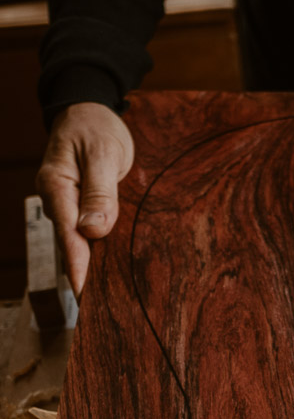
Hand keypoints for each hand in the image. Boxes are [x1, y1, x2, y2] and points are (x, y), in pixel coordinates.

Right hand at [35, 102, 134, 295]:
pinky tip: (111, 267)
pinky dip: (99, 248)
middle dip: (83, 273)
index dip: (77, 264)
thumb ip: (100, 192)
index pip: (67, 233)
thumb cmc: (96, 128)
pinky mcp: (84, 204)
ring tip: (107, 296)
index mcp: (57, 186)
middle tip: (99, 307)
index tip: (83, 291)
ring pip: (80, 240)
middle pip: (71, 243)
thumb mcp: (102, 154)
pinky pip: (89, 230)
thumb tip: (94, 231)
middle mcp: (59, 199)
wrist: (91, 112)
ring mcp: (69, 203)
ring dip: (92, 264)